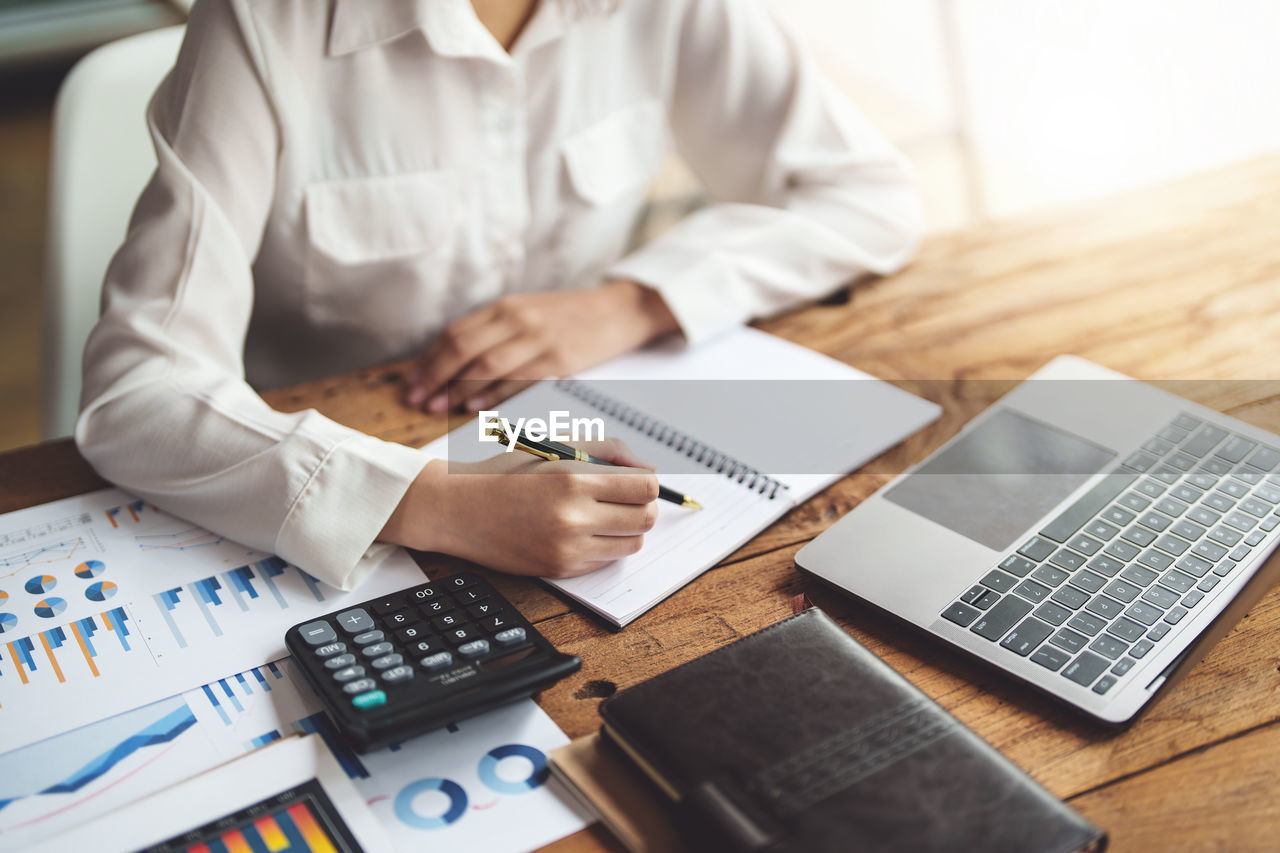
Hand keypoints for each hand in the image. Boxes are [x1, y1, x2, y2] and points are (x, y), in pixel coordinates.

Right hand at [379, 438, 659, 577]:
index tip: (637, 481)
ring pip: (631, 545)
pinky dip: (603, 546)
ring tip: (604, 515)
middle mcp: (573, 518)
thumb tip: (646, 469)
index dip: (648, 482)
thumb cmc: (508, 473)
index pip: (645, 487)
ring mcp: (567, 549)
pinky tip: (581, 531)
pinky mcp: (560, 569)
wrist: (460, 509)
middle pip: (645, 519)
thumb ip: (608, 450)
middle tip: (625, 499)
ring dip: (627, 529)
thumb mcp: (556, 446)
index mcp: (574, 480)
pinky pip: (605, 561)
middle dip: (643, 506)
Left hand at [405, 279, 678, 412]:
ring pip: (486, 366)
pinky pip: (518, 380)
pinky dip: (493, 395)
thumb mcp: (528, 313)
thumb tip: (454, 363)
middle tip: (417, 400)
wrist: (619, 311)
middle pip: (463, 348)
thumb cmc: (570, 318)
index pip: (456, 333)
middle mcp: (518, 319)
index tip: (412, 383)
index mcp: (506, 307)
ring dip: (457, 390)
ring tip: (438, 408)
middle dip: (435, 376)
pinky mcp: (560, 360)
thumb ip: (495, 332)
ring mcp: (539, 339)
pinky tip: (475, 408)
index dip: (430, 360)